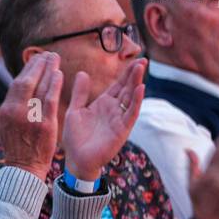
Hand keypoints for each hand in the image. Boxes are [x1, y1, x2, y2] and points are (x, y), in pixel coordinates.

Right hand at [0, 52, 61, 180]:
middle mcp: (15, 112)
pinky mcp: (45, 124)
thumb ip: (15, 106)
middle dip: (37, 65)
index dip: (27, 70)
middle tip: (47, 54)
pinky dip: (54, 85)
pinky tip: (59, 74)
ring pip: (38, 87)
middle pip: (26, 81)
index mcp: (6, 111)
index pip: (16, 84)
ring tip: (55, 58)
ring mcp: (30, 118)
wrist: (24, 168)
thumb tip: (22, 87)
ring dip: (47, 70)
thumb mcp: (9, 125)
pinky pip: (50, 100)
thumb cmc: (19, 146)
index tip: (36, 60)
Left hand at [61, 59, 146, 179]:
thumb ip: (80, 93)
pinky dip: (136, 101)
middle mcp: (114, 110)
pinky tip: (140, 89)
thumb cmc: (75, 138)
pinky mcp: (121, 130)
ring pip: (130, 98)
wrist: (76, 160)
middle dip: (134, 74)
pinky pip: (130, 113)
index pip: (118, 85)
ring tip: (141, 68)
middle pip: (127, 88)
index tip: (135, 59)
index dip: (126, 73)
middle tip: (143, 59)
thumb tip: (83, 72)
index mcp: (103, 104)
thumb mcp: (75, 111)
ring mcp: (119, 119)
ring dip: (136, 83)